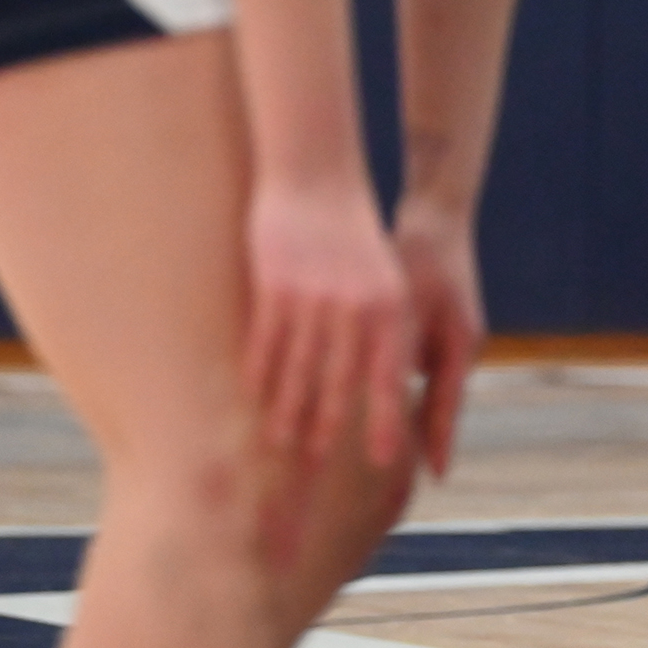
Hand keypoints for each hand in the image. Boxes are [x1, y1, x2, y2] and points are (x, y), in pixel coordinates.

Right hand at [244, 171, 413, 470]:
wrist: (319, 178)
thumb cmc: (356, 238)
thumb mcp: (385, 282)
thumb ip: (386, 331)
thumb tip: (393, 382)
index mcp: (391, 307)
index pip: (390, 377)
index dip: (386, 420)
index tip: (383, 461)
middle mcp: (356, 308)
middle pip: (339, 384)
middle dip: (327, 430)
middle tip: (316, 469)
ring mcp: (314, 299)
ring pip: (298, 370)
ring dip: (287, 411)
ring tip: (279, 444)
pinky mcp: (276, 288)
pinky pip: (266, 343)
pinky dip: (260, 374)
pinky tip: (254, 398)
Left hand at [392, 196, 483, 478]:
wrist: (438, 216)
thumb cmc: (421, 257)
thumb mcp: (406, 306)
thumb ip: (395, 350)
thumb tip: (383, 395)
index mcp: (460, 347)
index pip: (447, 408)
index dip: (439, 444)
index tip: (438, 477)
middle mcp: (461, 349)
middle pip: (440, 405)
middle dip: (426, 437)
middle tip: (411, 475)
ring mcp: (453, 338)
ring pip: (430, 388)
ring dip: (411, 412)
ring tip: (389, 444)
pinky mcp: (439, 326)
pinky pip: (421, 367)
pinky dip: (402, 385)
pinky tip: (378, 395)